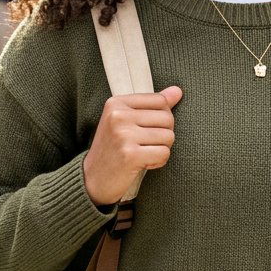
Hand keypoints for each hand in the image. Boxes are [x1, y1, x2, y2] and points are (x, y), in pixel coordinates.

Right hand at [84, 86, 182, 207]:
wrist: (92, 179)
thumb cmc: (113, 148)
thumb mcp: (126, 120)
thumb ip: (152, 105)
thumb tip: (177, 90)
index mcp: (116, 103)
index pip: (160, 100)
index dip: (162, 117)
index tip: (146, 129)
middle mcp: (118, 116)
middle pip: (167, 118)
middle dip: (163, 134)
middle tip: (145, 145)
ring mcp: (123, 135)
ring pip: (168, 136)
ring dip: (161, 149)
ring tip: (143, 153)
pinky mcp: (130, 155)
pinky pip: (164, 153)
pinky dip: (158, 161)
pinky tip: (144, 163)